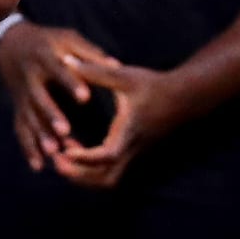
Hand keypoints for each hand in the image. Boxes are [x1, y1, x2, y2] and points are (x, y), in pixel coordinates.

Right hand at [0, 22, 117, 170]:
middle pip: (39, 97)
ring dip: (39, 135)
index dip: (71, 83)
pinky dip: (28, 148)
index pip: (59, 71)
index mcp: (45, 57)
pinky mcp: (19, 108)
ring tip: (53, 152)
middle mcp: (31, 77)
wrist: (12, 43)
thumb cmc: (49, 41)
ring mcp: (22, 94)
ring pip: (29, 117)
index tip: (86, 97)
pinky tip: (39, 166)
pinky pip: (21, 129)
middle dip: (51, 114)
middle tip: (66, 130)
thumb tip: (116, 65)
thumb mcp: (68, 39)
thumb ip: (90, 54)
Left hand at [53, 60, 187, 188]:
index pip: (108, 155)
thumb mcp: (123, 75)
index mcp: (128, 131)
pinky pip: (110, 171)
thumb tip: (65, 60)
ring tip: (61, 155)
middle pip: (107, 178)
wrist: (183, 97)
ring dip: (84, 175)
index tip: (66, 151)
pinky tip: (74, 149)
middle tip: (56, 160)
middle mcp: (131, 148)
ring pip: (108, 179)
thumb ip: (94, 70)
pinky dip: (90, 168)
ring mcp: (133, 153)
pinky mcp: (132, 152)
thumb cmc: (153, 85)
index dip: (86, 158)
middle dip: (80, 175)